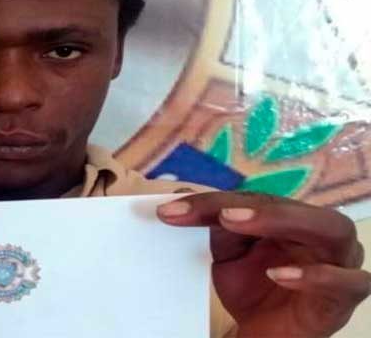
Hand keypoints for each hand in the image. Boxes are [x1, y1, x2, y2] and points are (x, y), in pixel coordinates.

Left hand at [157, 192, 369, 337]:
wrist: (264, 333)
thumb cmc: (252, 288)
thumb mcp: (226, 255)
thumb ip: (211, 225)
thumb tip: (179, 194)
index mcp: (287, 217)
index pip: (253, 199)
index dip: (213, 202)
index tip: (171, 210)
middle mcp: (317, 232)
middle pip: (294, 207)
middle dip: (254, 206)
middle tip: (218, 212)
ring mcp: (338, 262)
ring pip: (332, 229)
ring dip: (283, 221)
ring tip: (237, 222)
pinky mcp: (344, 297)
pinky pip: (348, 281)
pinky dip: (316, 275)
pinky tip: (279, 275)